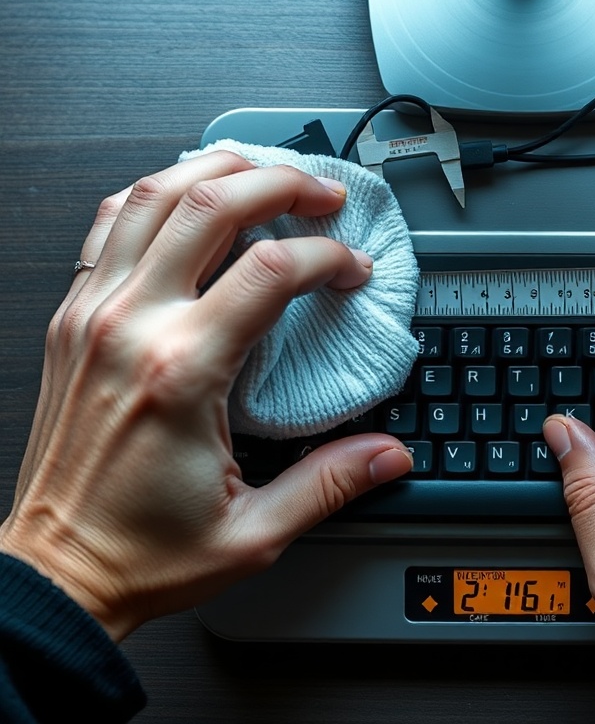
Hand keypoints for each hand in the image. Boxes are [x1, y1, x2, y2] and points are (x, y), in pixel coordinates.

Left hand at [0, 151, 411, 640]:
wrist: (56, 572)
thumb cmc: (142, 552)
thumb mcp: (254, 531)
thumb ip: (330, 482)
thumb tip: (391, 454)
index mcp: (182, 372)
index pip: (270, 270)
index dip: (328, 257)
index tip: (351, 271)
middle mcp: (131, 327)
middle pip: (212, 203)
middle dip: (281, 183)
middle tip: (322, 195)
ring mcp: (91, 314)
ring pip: (153, 194)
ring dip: (216, 170)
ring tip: (263, 172)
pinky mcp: (71, 320)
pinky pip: (108, 223)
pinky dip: (153, 194)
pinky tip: (185, 198)